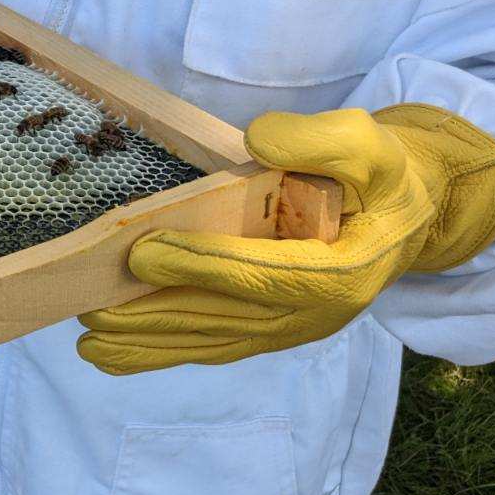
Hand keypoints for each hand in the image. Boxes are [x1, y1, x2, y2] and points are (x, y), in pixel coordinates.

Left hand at [78, 105, 494, 374]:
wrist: (406, 216)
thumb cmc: (379, 175)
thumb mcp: (366, 143)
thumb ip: (318, 140)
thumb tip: (258, 141)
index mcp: (343, 270)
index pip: (262, 275)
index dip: (201, 266)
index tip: (142, 252)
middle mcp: (317, 313)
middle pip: (224, 318)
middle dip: (153, 313)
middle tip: (90, 304)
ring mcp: (292, 329)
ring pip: (210, 341)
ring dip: (147, 343)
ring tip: (88, 339)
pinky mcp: (273, 333)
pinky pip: (213, 347)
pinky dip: (161, 352)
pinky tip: (112, 354)